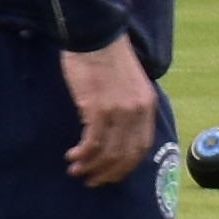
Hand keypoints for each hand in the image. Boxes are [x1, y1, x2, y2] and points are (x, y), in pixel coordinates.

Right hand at [61, 36, 160, 186]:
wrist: (95, 38)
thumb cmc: (105, 58)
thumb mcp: (127, 84)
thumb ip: (127, 105)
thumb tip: (115, 128)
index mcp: (146, 105)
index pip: (141, 147)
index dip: (126, 166)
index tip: (110, 175)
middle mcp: (137, 111)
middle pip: (126, 155)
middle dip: (108, 173)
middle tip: (91, 180)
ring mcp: (119, 111)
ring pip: (108, 152)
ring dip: (91, 167)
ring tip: (76, 171)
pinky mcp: (98, 108)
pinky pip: (92, 142)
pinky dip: (82, 154)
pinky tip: (72, 156)